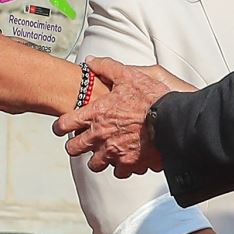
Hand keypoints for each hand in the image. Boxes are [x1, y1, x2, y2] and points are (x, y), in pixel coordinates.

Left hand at [55, 58, 189, 176]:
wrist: (172, 120)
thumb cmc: (151, 98)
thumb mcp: (128, 76)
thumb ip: (106, 68)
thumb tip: (90, 62)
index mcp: (96, 115)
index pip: (64, 124)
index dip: (60, 126)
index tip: (62, 127)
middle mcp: (100, 136)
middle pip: (73, 149)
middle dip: (76, 146)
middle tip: (82, 142)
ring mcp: (114, 153)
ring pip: (94, 164)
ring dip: (98, 159)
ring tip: (104, 152)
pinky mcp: (130, 164)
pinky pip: (119, 172)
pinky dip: (121, 167)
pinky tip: (126, 159)